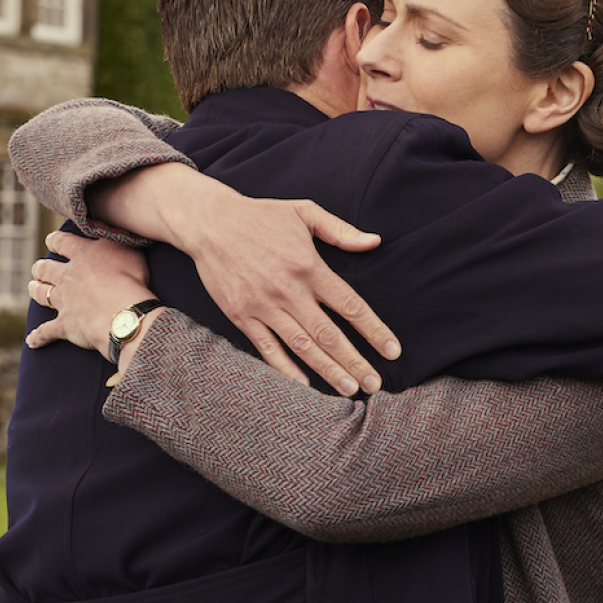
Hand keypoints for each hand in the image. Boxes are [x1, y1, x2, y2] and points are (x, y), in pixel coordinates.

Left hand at [25, 232, 154, 353]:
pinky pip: (46, 332)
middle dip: (41, 267)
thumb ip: (118, 239)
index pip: (62, 242)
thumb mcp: (130, 250)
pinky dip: (38, 337)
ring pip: (41, 294)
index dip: (56, 240)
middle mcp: (67, 276)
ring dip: (36, 291)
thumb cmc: (131, 280)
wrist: (124, 315)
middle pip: (45, 268)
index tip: (52, 240)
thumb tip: (111, 227)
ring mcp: (64, 301)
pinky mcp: (64, 325)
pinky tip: (32, 341)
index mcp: (83, 255)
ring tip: (32, 288)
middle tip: (39, 267)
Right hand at [147, 174, 400, 396]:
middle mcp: (289, 290)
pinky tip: (305, 385)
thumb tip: (374, 242)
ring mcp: (264, 306)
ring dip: (328, 370)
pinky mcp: (242, 316)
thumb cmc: (261, 216)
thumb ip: (341, 230)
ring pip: (302, 346)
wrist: (210, 222)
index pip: (351, 306)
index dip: (375, 331)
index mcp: (310, 266)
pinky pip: (267, 348)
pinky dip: (286, 369)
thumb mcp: (304, 212)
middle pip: (329, 334)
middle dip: (354, 361)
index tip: (393, 351)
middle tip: (374, 384)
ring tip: (350, 390)